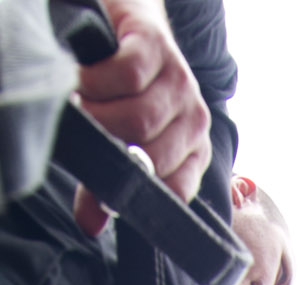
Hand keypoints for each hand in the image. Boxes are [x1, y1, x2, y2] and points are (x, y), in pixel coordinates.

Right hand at [72, 0, 211, 234]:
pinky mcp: (158, 47)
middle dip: (108, 150)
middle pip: (150, 154)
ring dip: (97, 116)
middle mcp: (195, 121)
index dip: (135, 193)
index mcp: (193, 154)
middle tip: (83, 138)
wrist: (124, 24)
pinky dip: (95, 83)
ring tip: (81, 106)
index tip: (102, 186)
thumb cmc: (120, 96)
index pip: (174, 192)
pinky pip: (126, 77)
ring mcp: (181, 83)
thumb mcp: (116, 145)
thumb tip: (90, 226)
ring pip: (139, 118)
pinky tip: (81, 82)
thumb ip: (105, 187)